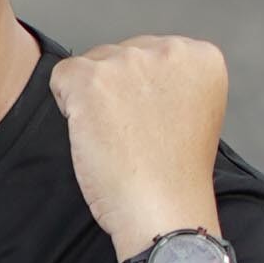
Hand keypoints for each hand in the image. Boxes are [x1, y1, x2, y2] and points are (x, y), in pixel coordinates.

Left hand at [50, 35, 228, 258]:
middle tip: (135, 139)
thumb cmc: (175, 178)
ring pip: (92, 65)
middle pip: (120, 55)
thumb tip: (130, 75)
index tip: (156, 127)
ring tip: (117, 142)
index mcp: (201, 58)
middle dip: (118, 93)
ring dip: (94, 101)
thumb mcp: (192, 115)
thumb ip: (170, 83)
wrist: (164, 212)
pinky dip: (66, 106)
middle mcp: (170, 50)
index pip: (152, 53)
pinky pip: (62, 76)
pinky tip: (91, 136)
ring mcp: (130, 62)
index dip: (144, 93)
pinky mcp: (93, 81)